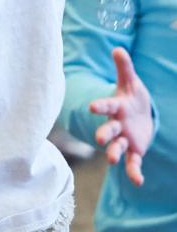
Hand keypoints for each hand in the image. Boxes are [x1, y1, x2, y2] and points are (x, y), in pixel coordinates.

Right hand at [89, 47, 153, 186]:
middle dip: (103, 134)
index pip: (106, 106)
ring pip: (116, 147)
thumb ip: (124, 67)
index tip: (91, 107)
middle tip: (98, 139)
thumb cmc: (132, 97)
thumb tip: (118, 49)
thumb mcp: (130, 82)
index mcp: (115, 107)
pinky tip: (138, 181)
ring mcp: (124, 139)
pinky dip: (133, 172)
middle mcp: (116, 125)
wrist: (139, 116)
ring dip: (112, 153)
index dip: (100, 106)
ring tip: (111, 159)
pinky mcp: (134, 151)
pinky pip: (132, 163)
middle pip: (108, 130)